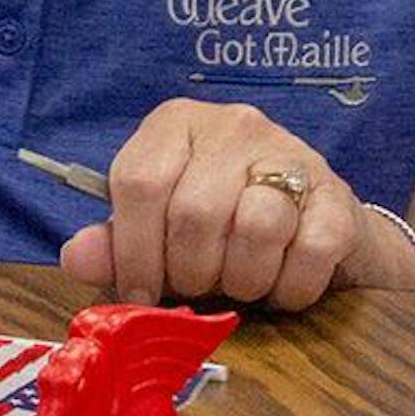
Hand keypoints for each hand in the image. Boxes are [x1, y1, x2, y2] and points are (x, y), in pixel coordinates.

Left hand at [57, 100, 397, 310]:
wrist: (317, 231)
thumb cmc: (222, 230)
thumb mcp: (158, 231)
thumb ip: (114, 245)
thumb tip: (75, 258)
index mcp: (176, 124)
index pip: (139, 182)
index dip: (133, 250)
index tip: (140, 291)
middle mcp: (233, 126)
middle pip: (194, 212)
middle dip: (191, 271)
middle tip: (199, 286)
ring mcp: (292, 154)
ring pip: (255, 228)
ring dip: (242, 279)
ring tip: (239, 282)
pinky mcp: (339, 195)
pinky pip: (309, 252)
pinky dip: (290, 287)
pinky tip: (280, 285)